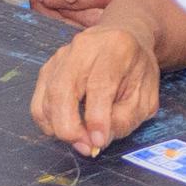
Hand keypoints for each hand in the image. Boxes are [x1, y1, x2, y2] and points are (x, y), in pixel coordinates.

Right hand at [31, 23, 162, 155]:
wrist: (124, 38)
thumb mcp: (145, 96)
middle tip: (85, 147)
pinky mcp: (48, 68)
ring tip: (80, 140)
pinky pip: (39, 101)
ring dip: (59, 127)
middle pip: (63, 89)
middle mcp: (83, 47)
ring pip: (47, 98)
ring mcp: (61, 56)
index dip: (97, 118)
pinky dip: (48, 122)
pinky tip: (65, 128)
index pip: (99, 85)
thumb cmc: (137, 70)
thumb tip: (97, 140)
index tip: (98, 142)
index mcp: (115, 48)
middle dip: (70, 127)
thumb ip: (125, 118)